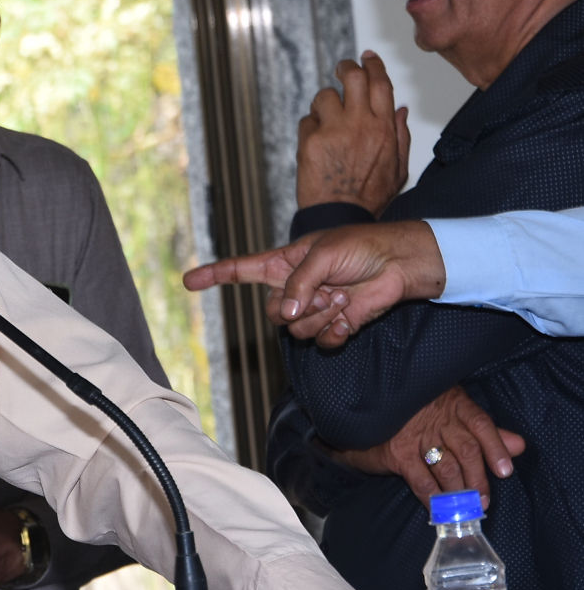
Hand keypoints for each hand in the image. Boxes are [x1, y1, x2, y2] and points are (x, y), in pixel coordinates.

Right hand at [182, 221, 447, 348]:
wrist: (402, 265)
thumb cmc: (363, 247)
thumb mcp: (323, 255)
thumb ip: (298, 284)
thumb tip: (285, 315)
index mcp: (284, 263)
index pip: (241, 270)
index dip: (214, 275)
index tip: (188, 281)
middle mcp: (294, 288)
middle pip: (272, 311)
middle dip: (296, 306)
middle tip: (326, 291)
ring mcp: (314, 309)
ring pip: (296, 329)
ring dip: (321, 316)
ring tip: (343, 297)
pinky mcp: (336, 326)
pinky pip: (321, 342)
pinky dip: (336, 331)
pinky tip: (351, 315)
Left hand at [296, 52, 409, 213]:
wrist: (341, 218)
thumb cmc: (369, 196)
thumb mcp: (398, 167)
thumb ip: (400, 135)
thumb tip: (401, 109)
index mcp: (383, 128)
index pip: (380, 82)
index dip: (373, 65)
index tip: (367, 58)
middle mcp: (359, 124)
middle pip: (352, 77)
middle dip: (346, 68)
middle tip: (343, 68)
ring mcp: (333, 131)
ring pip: (325, 96)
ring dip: (325, 102)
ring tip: (328, 118)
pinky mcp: (310, 141)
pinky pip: (307, 120)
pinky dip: (311, 127)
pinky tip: (317, 142)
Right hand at [324, 385, 523, 509]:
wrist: (371, 418)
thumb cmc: (417, 418)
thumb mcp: (453, 417)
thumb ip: (487, 433)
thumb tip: (519, 446)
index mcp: (454, 405)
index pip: (482, 425)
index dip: (496, 448)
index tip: (505, 471)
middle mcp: (436, 419)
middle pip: (466, 450)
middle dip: (478, 479)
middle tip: (483, 500)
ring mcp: (415, 436)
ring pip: (447, 467)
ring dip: (459, 492)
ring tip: (466, 509)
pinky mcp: (398, 453)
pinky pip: (421, 481)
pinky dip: (433, 498)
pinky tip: (440, 509)